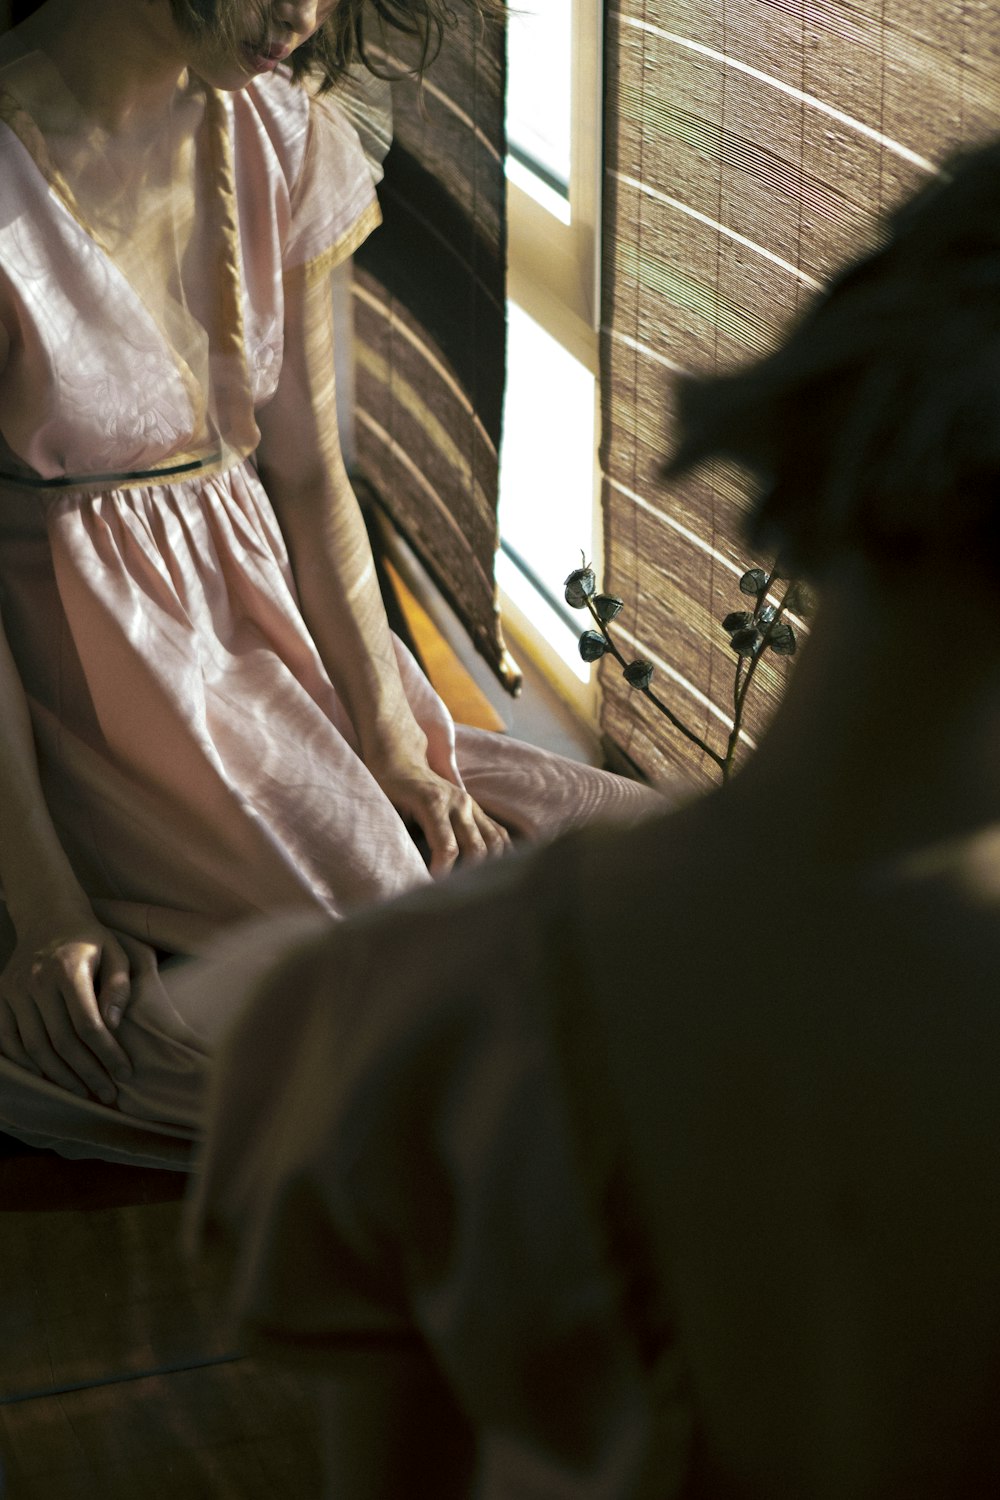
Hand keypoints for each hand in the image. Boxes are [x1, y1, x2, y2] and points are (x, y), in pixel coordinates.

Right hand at [0, 915, 132, 1103]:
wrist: (48, 916)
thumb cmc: (91, 939)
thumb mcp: (117, 952)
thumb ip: (119, 987)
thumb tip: (114, 1026)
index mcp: (68, 969)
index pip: (89, 1024)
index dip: (108, 1054)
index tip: (125, 1073)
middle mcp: (36, 980)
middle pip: (62, 1042)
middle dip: (87, 1073)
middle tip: (107, 1093)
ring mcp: (14, 990)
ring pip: (34, 1047)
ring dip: (59, 1075)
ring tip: (82, 1090)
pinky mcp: (0, 996)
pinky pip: (8, 1040)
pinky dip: (27, 1063)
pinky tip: (48, 1075)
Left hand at [371, 756, 509, 876]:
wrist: (399, 758)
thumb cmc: (387, 786)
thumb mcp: (386, 808)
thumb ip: (398, 835)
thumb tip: (404, 870)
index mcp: (433, 803)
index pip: (448, 848)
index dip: (443, 874)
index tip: (431, 889)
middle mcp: (457, 802)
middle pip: (476, 848)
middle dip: (467, 875)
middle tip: (453, 893)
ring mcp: (470, 803)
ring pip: (494, 841)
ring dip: (487, 866)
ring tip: (472, 885)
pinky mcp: (475, 807)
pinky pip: (497, 833)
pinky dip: (499, 853)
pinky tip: (490, 871)